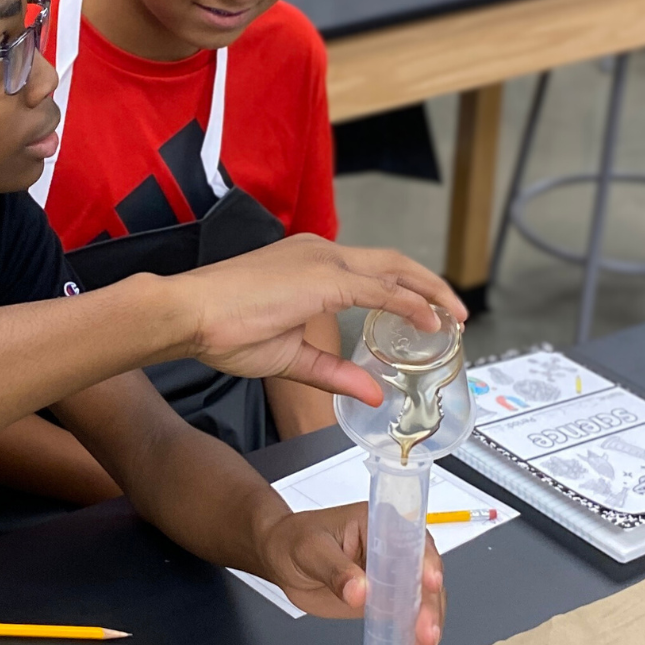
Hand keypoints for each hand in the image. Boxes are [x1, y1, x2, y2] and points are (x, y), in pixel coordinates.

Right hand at [171, 236, 464, 405]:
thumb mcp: (291, 358)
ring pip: (393, 269)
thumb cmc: (222, 330)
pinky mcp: (321, 278)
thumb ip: (334, 371)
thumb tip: (372, 392)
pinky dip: (409, 305)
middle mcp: (320, 252)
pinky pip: (379, 291)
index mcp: (309, 262)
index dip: (406, 289)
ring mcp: (321, 260)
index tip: (430, 313)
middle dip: (430, 285)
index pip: (372, 270)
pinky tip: (429, 322)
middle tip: (457, 313)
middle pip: (392, 263)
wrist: (187, 314)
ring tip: (454, 316)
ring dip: (428, 292)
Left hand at [259, 503, 447, 644]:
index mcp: (379, 522)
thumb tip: (360, 590)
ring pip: (423, 600)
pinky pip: (407, 618)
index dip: (426, 561)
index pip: (412, 539)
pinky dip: (413, 639)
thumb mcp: (311, 549)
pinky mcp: (387, 599)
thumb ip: (335, 570)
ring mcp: (393, 575)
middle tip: (425, 632)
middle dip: (429, 605)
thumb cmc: (294, 540)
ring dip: (428, 626)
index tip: (430, 582)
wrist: (281, 557)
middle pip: (423, 575)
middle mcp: (393, 547)